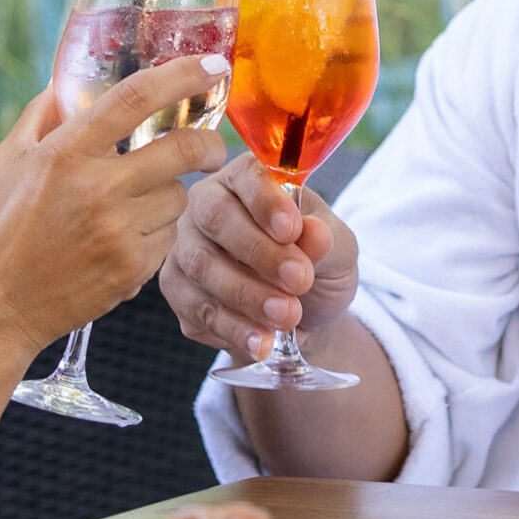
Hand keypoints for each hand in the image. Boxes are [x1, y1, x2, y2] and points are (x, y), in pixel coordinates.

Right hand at [0, 58, 228, 359]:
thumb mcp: (7, 161)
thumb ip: (41, 115)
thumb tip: (69, 78)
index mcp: (66, 152)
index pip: (137, 98)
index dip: (181, 75)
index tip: (211, 65)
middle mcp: (97, 189)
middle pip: (183, 148)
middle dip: (209, 144)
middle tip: (210, 147)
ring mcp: (119, 232)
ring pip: (179, 196)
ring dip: (169, 193)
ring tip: (135, 204)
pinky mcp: (133, 269)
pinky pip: (169, 236)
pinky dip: (157, 232)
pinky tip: (125, 239)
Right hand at [161, 152, 360, 365]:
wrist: (306, 314)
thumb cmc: (317, 263)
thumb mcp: (338, 248)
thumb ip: (327, 239)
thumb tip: (314, 233)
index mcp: (246, 180)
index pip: (248, 177)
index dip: (266, 202)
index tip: (292, 230)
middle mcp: (206, 207)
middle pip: (217, 220)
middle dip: (259, 253)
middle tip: (299, 280)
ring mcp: (187, 250)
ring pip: (203, 268)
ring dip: (247, 295)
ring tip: (287, 317)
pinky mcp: (180, 294)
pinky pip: (198, 310)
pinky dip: (232, 328)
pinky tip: (260, 341)